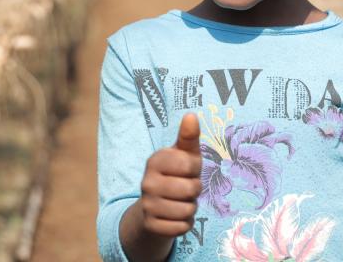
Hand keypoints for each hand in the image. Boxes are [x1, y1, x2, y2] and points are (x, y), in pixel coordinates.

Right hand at [138, 113, 202, 236]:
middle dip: (194, 191)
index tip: (186, 170)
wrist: (153, 209)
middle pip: (192, 189)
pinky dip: (184, 224)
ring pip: (189, 210)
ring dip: (190, 208)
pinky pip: (182, 227)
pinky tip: (174, 217)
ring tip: (179, 202)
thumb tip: (191, 115)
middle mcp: (146, 182)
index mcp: (155, 160)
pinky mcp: (151, 226)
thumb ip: (188, 137)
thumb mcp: (183, 155)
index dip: (195, 169)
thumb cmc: (175, 175)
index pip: (191, 164)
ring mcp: (147, 205)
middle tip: (184, 189)